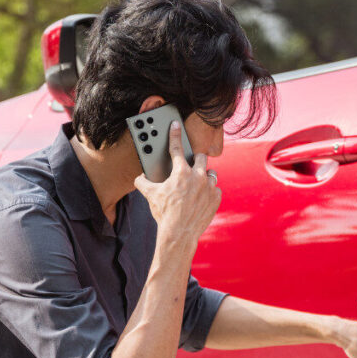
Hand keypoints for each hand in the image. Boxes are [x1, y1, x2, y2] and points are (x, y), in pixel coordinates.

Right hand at [134, 121, 220, 250]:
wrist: (179, 233)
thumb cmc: (164, 213)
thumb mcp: (150, 195)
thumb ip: (143, 182)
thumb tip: (140, 178)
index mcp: (181, 172)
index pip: (176, 148)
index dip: (175, 134)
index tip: (176, 124)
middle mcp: (198, 177)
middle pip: (201, 158)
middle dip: (196, 159)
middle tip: (191, 164)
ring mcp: (210, 188)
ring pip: (211, 174)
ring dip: (205, 176)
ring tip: (197, 183)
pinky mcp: (216, 199)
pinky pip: (216, 190)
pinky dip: (210, 192)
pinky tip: (203, 197)